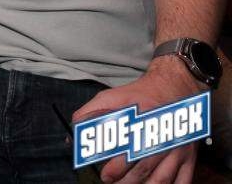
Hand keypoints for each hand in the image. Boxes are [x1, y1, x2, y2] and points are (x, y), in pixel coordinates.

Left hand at [72, 56, 204, 182]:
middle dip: (126, 180)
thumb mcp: (110, 97)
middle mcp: (161, 136)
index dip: (115, 167)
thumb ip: (90, 114)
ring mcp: (177, 149)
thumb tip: (73, 133)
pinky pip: (183, 181)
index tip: (104, 174)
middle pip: (144, 167)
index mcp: (141, 122)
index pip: (127, 148)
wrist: (173, 88)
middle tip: (111, 182)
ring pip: (162, 178)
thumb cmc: (138, 96)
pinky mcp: (188, 157)